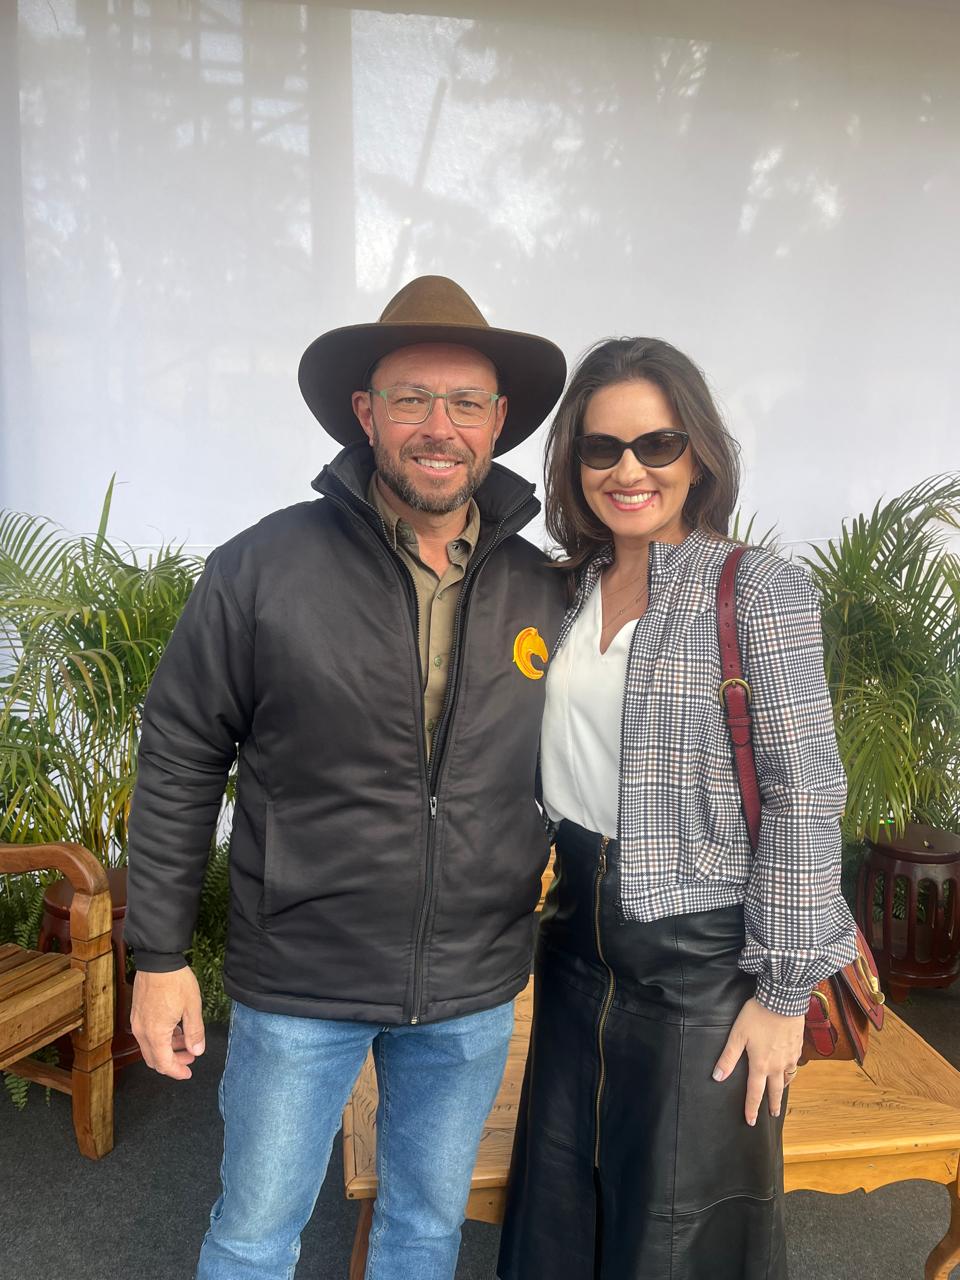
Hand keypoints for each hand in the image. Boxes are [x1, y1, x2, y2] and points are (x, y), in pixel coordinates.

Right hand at [131, 967, 205, 1079]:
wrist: (158, 960)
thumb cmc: (175, 981)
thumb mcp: (192, 1007)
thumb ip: (195, 1032)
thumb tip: (197, 1051)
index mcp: (155, 1033)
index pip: (164, 1063)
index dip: (176, 1072)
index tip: (188, 1073)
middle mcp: (142, 1031)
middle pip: (154, 1058)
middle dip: (173, 1062)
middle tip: (190, 1058)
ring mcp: (137, 1021)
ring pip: (150, 1046)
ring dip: (167, 1049)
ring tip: (186, 1042)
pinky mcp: (137, 1013)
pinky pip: (147, 1034)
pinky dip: (160, 1038)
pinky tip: (175, 1030)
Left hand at [712, 996, 803, 1125]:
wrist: (783, 1001)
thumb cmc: (757, 1016)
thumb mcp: (737, 1035)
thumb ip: (728, 1058)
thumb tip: (717, 1077)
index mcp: (760, 1065)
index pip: (754, 1093)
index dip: (751, 1109)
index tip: (750, 1121)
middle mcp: (777, 1065)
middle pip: (775, 1091)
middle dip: (772, 1105)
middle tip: (772, 1115)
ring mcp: (789, 1057)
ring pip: (787, 1079)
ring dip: (783, 1089)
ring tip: (779, 1093)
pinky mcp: (797, 1048)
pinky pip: (794, 1066)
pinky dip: (790, 1073)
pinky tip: (788, 1070)